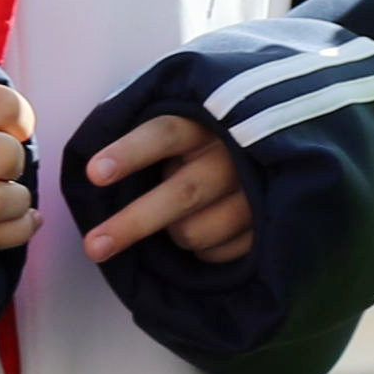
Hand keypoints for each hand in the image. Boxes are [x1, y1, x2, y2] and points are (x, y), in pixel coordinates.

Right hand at [0, 80, 39, 252]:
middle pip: (2, 155)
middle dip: (15, 162)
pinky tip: (22, 218)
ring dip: (17, 201)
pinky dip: (18, 229)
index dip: (20, 120)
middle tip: (4, 165)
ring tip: (12, 195)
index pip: (5, 106)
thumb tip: (22, 129)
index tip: (9, 128)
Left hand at [79, 113, 253, 266]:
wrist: (280, 144)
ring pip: (193, 232)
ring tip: (175, 217)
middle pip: (180, 194)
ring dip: (172, 233)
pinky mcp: (268, 227)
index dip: (129, 153)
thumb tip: (95, 170)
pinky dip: (201, 249)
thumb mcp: (185, 119)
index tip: (94, 174)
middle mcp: (232, 156)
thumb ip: (151, 136)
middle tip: (93, 247)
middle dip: (132, 223)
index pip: (164, 133)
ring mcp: (254, 194)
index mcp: (205, 121)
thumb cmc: (207, 136)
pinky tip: (206, 228)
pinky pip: (215, 254)